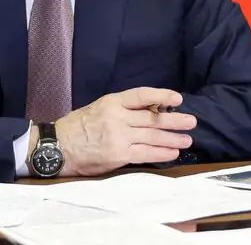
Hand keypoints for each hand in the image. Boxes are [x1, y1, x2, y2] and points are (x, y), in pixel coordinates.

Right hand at [54, 87, 196, 176]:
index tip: (178, 98)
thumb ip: (121, 109)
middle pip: (152, 117)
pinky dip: (161, 153)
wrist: (58, 147)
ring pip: (152, 136)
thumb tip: (149, 110)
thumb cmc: (77, 127)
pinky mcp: (118, 155)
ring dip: (173, 138)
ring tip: (187, 139)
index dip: (162, 95)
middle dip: (174, 119)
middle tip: (191, 121)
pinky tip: (172, 153)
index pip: (142, 95)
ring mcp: (119, 137)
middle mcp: (118, 117)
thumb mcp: (98, 108)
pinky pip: (145, 153)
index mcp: (112, 102)